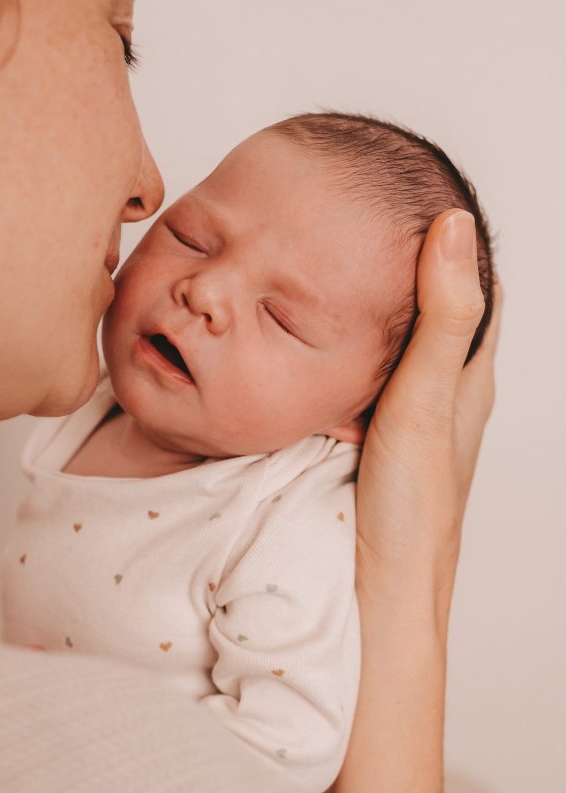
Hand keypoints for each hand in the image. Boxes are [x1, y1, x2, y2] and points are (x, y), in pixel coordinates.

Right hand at [357, 209, 500, 628]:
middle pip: (437, 317)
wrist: (384, 587)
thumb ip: (440, 318)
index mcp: (469, 379)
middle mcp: (444, 396)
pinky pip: (366, 383)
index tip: (422, 201)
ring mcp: (408, 422)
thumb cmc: (412, 507)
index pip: (478, 294)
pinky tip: (317, 347)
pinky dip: (349, 354)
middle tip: (368, 227)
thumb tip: (455, 224)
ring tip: (336, 271)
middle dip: (410, 272)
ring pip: (399, 351)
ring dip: (376, 313)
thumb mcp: (425, 400)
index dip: (456, 246)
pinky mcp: (375, 443)